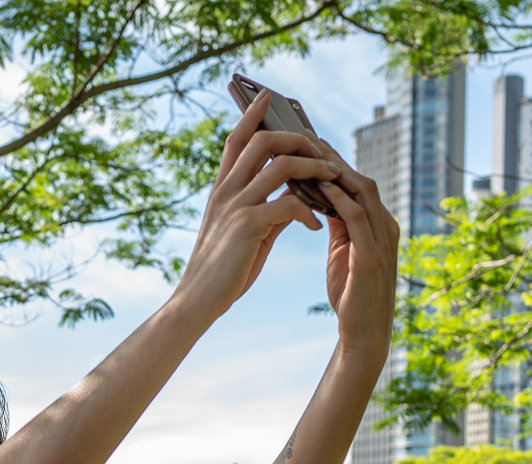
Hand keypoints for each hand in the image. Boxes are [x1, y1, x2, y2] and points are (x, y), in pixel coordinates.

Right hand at [172, 91, 342, 314]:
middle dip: (298, 139)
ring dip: (314, 168)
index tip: (268, 95)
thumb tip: (296, 197)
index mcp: (222, 189)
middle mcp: (227, 190)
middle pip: (264, 141)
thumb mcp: (244, 232)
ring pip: (283, 166)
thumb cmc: (222, 270)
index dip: (252, 115)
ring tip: (332, 179)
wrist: (198, 300)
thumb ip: (267, 209)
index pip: (237, 140)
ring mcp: (236, 205)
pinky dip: (309, 211)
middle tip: (322, 150)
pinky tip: (315, 226)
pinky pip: (289, 203)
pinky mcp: (248, 225)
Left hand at [311, 142, 399, 363]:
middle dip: (333, 158)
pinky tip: (319, 187)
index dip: (332, 161)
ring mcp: (383, 239)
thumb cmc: (351, 294)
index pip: (355, 183)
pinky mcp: (374, 256)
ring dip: (335, 171)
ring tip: (308, 153)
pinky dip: (339, 199)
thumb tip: (321, 197)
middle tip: (304, 137)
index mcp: (377, 224)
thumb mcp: (342, 252)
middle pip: (360, 179)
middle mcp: (385, 225)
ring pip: (362, 192)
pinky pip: (357, 218)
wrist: (364, 334)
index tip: (306, 142)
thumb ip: (338, 224)